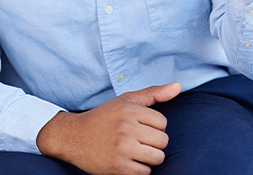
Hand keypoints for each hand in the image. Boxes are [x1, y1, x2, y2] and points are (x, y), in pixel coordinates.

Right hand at [37, 83, 180, 174]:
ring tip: (135, 152)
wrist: (73, 137)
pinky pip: (145, 173)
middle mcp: (126, 128)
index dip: (153, 127)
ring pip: (157, 158)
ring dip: (149, 158)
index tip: (139, 128)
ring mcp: (122, 149)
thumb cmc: (103, 118)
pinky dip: (139, 170)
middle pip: (163, 141)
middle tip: (137, 142)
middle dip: (153, 143)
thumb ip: (153, 93)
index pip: (163, 123)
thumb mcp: (125, 101)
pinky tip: (127, 162)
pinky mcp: (118, 167)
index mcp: (129, 110)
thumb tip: (179, 85)